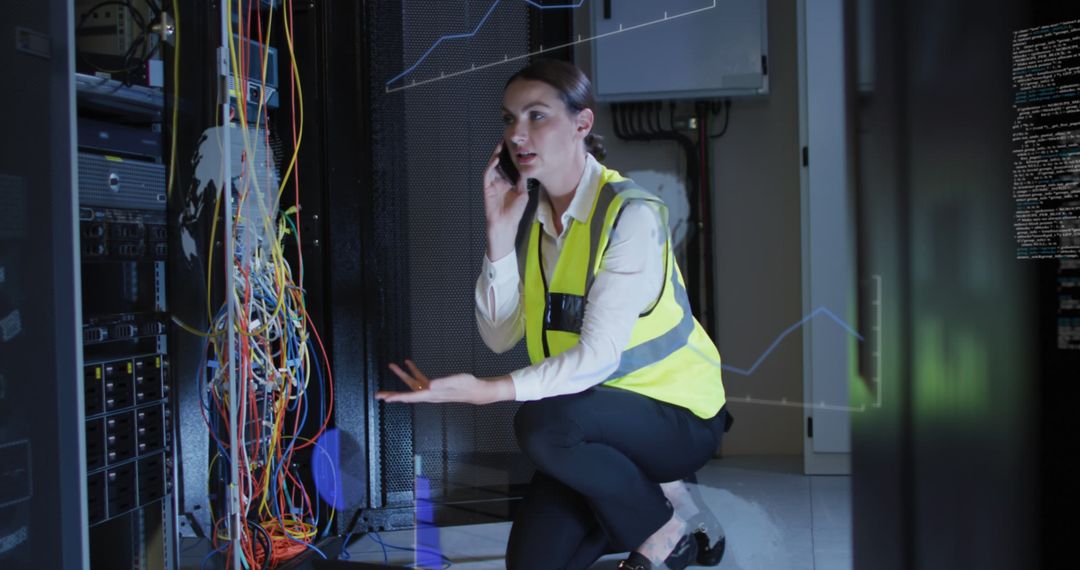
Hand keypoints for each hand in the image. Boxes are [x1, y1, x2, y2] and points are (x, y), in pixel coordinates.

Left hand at [376, 359, 515, 404]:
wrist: (477, 391)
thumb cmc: (469, 386)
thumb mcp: (457, 382)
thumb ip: (443, 383)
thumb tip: (429, 385)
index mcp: (432, 394)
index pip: (411, 397)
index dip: (398, 397)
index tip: (386, 399)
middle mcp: (429, 394)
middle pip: (407, 394)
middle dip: (392, 394)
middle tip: (378, 395)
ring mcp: (431, 390)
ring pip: (412, 385)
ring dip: (401, 376)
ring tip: (391, 366)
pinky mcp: (435, 386)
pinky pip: (420, 378)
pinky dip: (413, 371)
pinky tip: (408, 363)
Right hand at [484, 143, 528, 259]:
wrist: (506, 226)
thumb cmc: (514, 213)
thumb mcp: (522, 193)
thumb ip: (522, 180)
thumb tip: (525, 168)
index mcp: (507, 182)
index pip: (508, 166)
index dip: (511, 156)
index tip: (517, 145)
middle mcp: (499, 181)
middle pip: (500, 163)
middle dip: (503, 152)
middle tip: (507, 139)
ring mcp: (492, 184)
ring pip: (492, 166)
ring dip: (496, 155)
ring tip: (501, 145)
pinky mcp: (486, 188)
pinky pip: (487, 174)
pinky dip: (491, 166)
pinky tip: (496, 158)